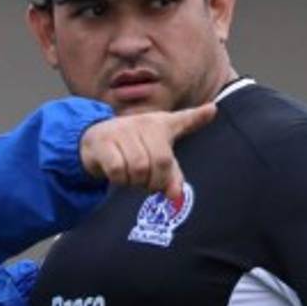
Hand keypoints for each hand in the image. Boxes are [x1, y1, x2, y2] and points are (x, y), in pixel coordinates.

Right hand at [79, 102, 216, 201]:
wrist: (94, 141)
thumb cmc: (131, 149)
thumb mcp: (154, 158)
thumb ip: (171, 175)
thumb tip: (176, 196)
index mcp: (160, 126)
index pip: (182, 121)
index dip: (197, 117)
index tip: (212, 109)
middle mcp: (143, 124)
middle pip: (161, 160)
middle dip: (155, 181)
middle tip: (147, 184)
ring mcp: (122, 131)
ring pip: (139, 167)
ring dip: (136, 182)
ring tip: (132, 178)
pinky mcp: (104, 142)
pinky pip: (118, 170)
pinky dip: (120, 180)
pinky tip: (118, 176)